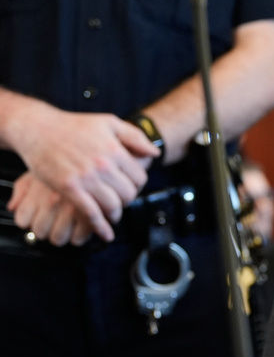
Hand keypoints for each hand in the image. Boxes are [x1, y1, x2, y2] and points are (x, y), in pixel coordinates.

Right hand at [11, 101, 158, 240]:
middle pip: (128, 194)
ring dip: (116, 214)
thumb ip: (134, 137)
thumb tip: (154, 153)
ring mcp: (86, 178)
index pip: (139, 178)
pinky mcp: (69, 188)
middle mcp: (103, 165)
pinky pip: (90, 213)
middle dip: (127, 200)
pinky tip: (105, 233)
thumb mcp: (109, 122)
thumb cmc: (72, 125)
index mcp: (114, 150)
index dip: (137, 185)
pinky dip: (100, 226)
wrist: (38, 128)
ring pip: (112, 205)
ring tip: (113, 214)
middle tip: (121, 200)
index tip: (131, 187)